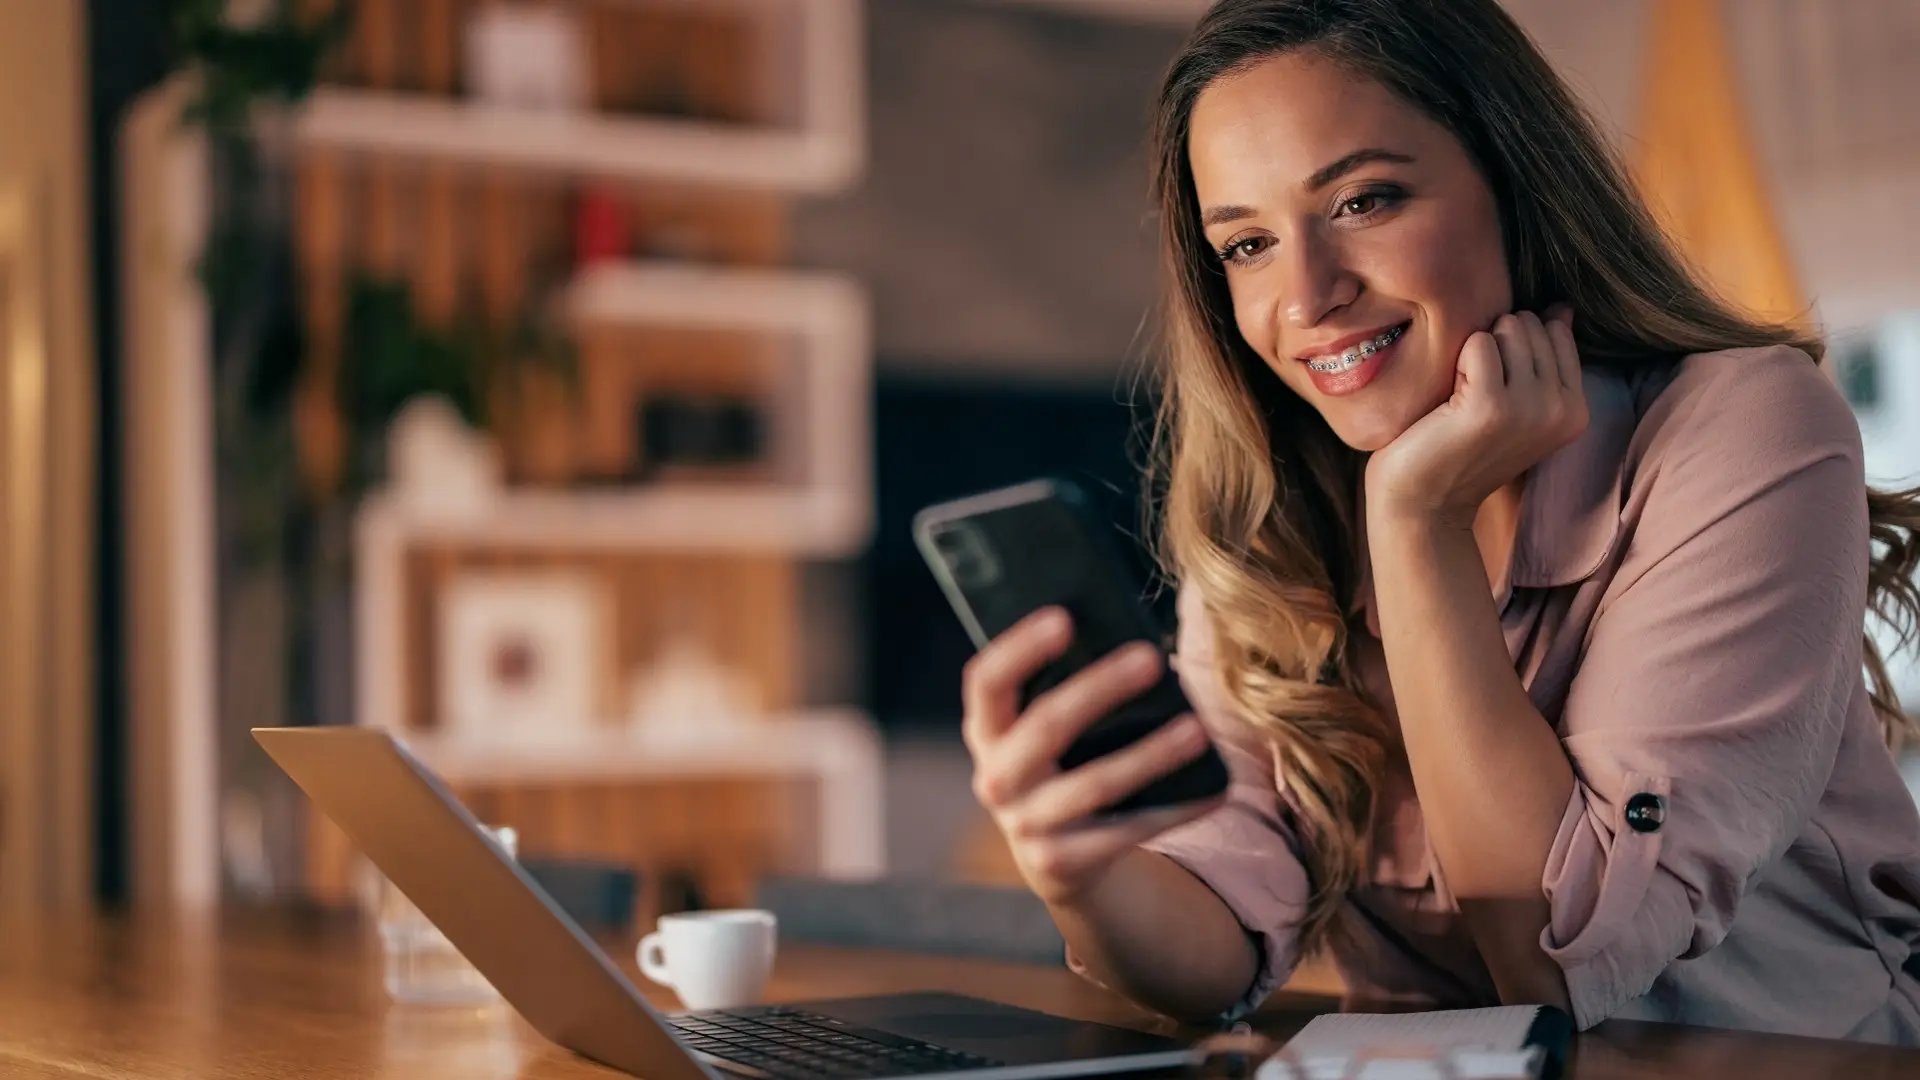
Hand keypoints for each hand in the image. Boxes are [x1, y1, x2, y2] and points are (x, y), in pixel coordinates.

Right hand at [962, 607, 1223, 905]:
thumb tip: (1131, 633)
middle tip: (1151, 656)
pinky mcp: (1060, 863)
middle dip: (1099, 689)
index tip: (1065, 617)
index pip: (987, 681)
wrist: (1057, 857)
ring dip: (1150, 755)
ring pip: (1093, 786)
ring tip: (1198, 729)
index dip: (1019, 648)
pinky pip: (1127, 831)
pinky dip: (1175, 810)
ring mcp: (1024, 825)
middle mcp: (995, 779)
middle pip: (1045, 727)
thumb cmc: (1066, 763)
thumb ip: (1068, 687)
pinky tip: (1214, 790)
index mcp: (987, 730)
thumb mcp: (1047, 729)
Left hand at [1365, 308, 1585, 525]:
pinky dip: (1457, 360)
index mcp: (1576, 410)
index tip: (1494, 385)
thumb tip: (1561, 307)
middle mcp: (1561, 410)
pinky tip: (1450, 397)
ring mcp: (1530, 408)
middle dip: (1496, 344)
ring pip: (1508, 328)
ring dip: (1475, 351)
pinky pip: (1478, 343)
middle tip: (1472, 391)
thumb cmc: (1462, 446)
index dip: (1513, 345)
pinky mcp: (1490, 406)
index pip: (1555, 332)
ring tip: (1463, 394)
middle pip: (1530, 325)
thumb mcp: (1517, 403)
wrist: (1423, 502)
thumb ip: (1544, 356)